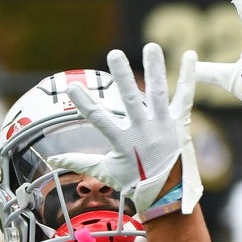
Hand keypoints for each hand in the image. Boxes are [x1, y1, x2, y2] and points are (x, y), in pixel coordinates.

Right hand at [47, 43, 202, 214]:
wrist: (168, 195)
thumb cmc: (134, 183)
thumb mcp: (105, 172)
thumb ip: (79, 161)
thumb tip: (51, 159)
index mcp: (122, 142)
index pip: (99, 119)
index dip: (84, 104)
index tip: (72, 87)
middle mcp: (143, 131)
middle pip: (130, 100)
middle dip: (122, 76)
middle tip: (115, 53)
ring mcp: (162, 126)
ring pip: (158, 93)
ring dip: (155, 69)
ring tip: (151, 46)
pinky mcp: (179, 123)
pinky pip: (185, 97)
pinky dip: (188, 76)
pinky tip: (189, 55)